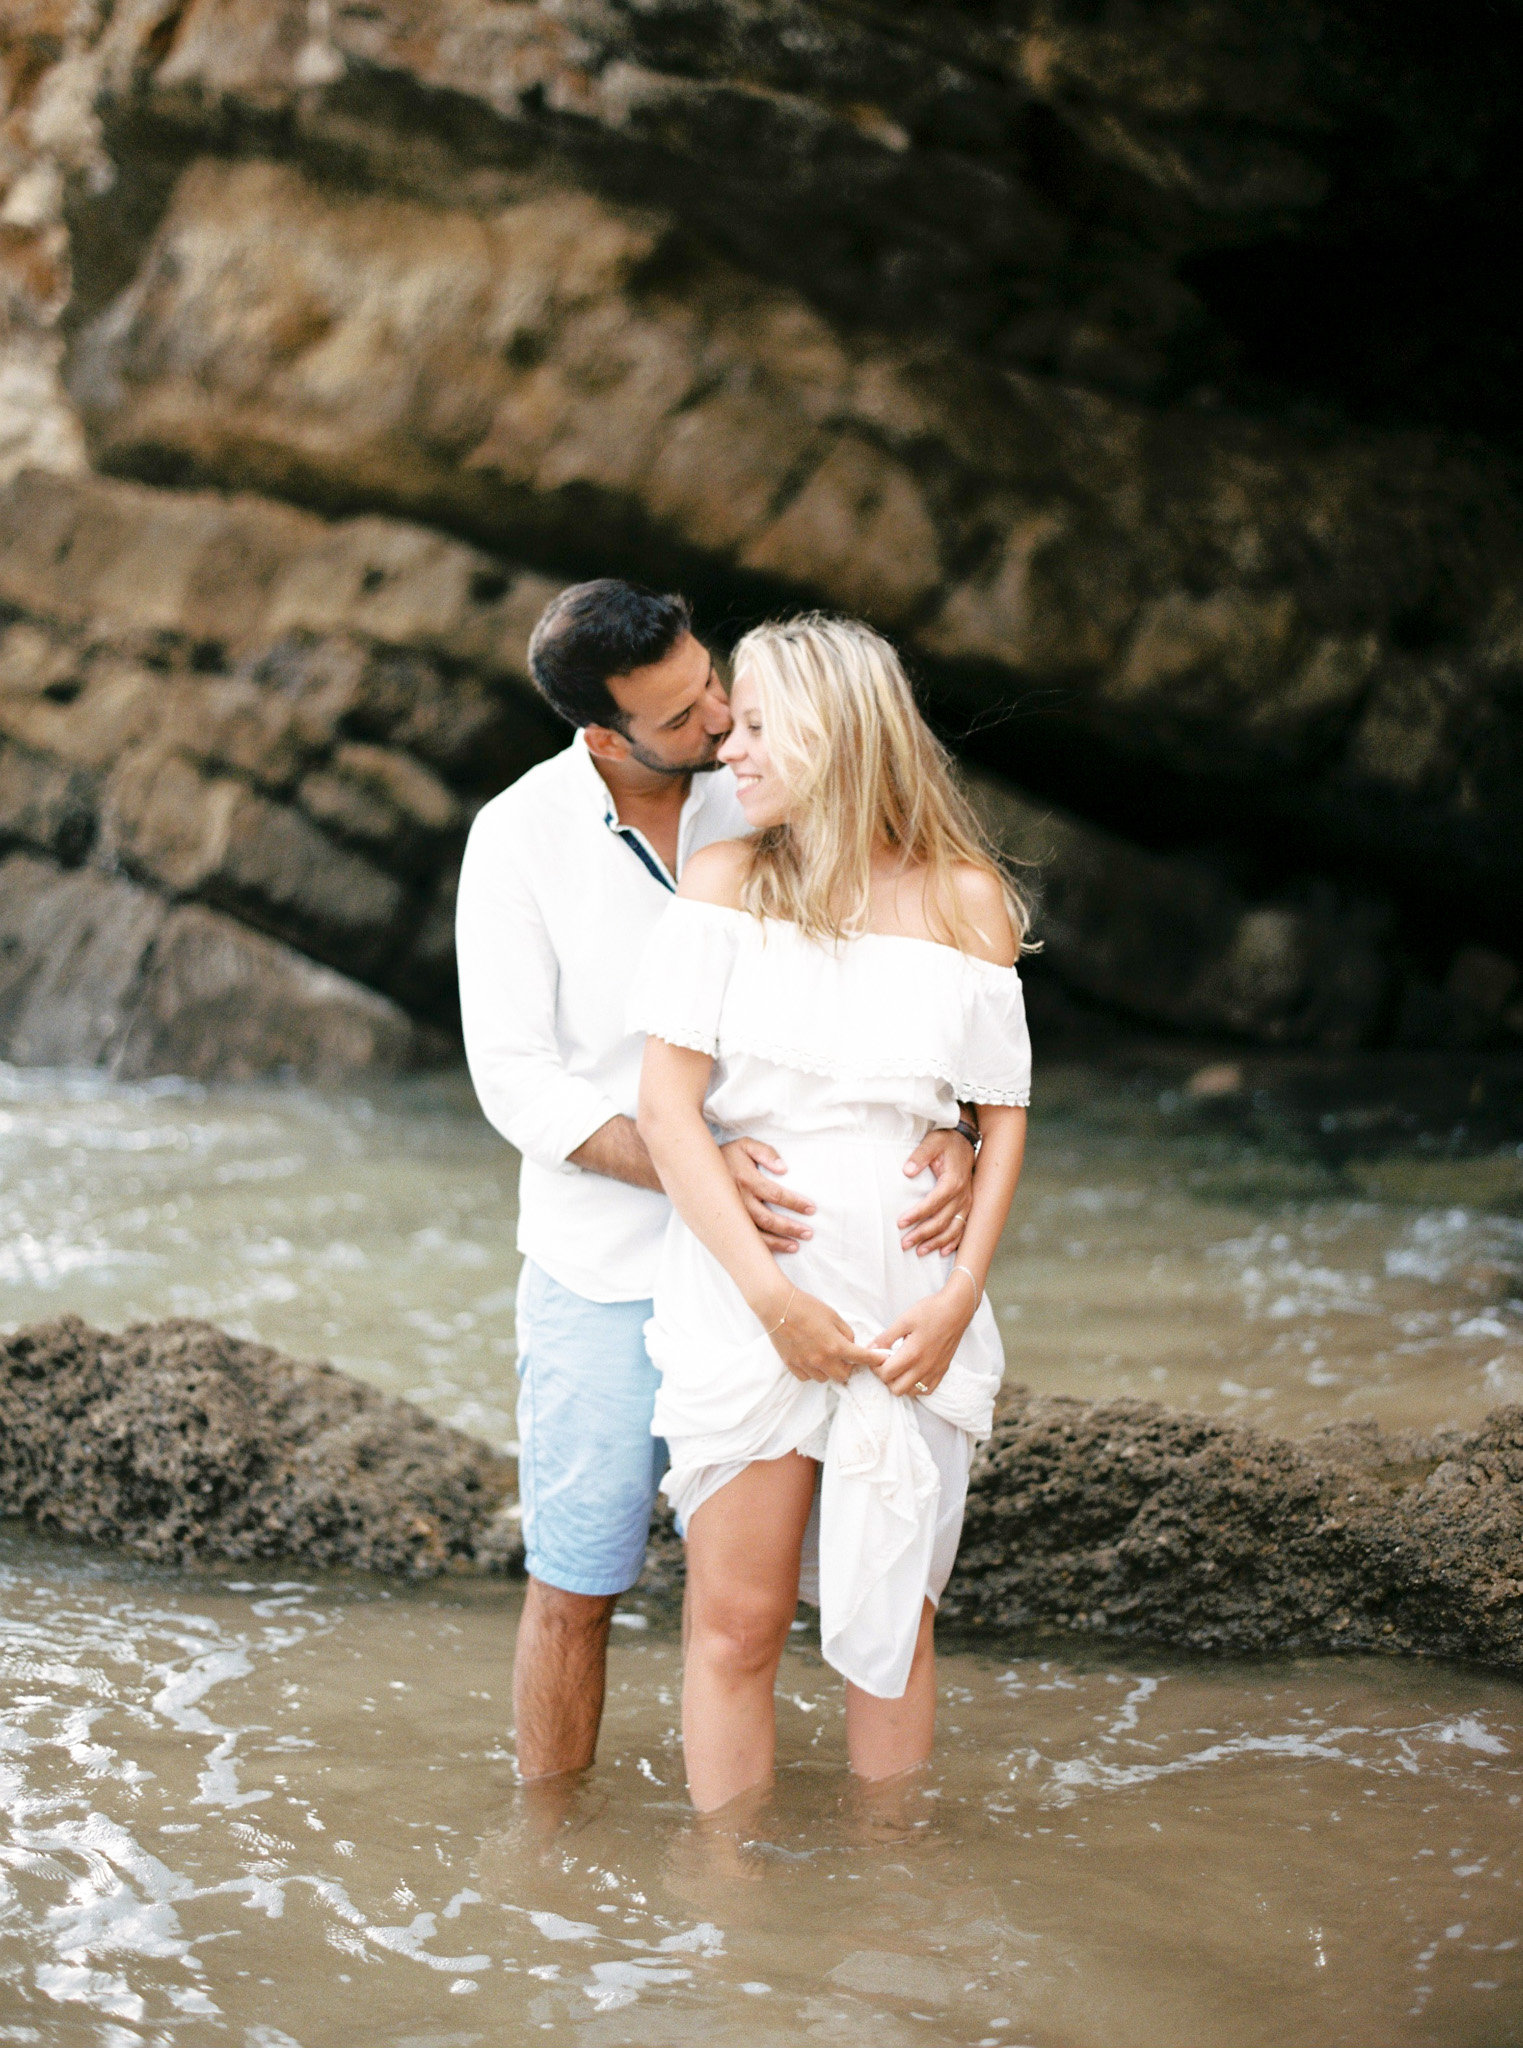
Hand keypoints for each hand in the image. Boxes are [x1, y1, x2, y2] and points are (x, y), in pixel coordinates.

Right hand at [721, 1137, 814, 1253]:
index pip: (776, 1194)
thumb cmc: (726, 1155)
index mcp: (747, 1179)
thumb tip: (784, 1168)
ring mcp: (731, 1213)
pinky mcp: (725, 1222)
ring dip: (777, 1242)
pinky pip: (743, 1238)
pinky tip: (774, 1250)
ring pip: (756, 1234)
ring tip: (796, 1246)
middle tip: (808, 1233)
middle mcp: (739, 1199)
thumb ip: (766, 1152)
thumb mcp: (745, 1145)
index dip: (795, 1203)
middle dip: (790, 1227)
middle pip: (768, 1218)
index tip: (811, 1209)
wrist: (693, 1168)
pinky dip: (759, 1247)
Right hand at [764, 1286, 886, 1385]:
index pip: (861, 1358)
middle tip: (845, 1355)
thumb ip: (846, 1333)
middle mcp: (821, 1359)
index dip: (874, 1359)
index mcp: (835, 1346)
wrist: (778, 1306)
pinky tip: (811, 1358)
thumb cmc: (806, 1307)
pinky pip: (807, 1377)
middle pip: (842, 1376)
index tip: (881, 1360)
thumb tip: (850, 1344)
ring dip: (829, 1370)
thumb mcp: (833, 1316)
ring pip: (824, 1378)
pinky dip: (812, 1371)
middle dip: (847, 1367)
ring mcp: (805, 1364)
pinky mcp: (791, 1365)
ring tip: (824, 1355)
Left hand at [868, 1284, 975, 1398]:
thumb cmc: (931, 1311)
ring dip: (900, 1383)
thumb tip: (871, 1349)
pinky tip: (913, 1372)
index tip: (877, 1357)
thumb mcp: (904, 1320)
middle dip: (886, 1378)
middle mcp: (924, 1367)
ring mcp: (935, 1371)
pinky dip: (916, 1386)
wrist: (956, 1309)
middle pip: (896, 1389)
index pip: (886, 1374)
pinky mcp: (943, 1371)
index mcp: (912, 1354)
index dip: (876, 1367)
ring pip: (911, 1392)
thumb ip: (886, 1337)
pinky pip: (927, 1390)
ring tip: (899, 1367)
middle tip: (886, 1363)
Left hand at [897, 1127, 973, 1255]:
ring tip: (920, 1251)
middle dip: (923, 1234)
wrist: (965, 1140)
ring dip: (936, 1242)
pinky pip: (963, 1228)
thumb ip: (920, 1156)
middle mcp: (962, 1195)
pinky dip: (954, 1242)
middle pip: (942, 1221)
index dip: (917, 1215)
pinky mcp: (968, 1206)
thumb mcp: (932, 1142)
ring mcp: (967, 1202)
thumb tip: (907, 1171)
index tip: (901, 1223)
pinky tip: (944, 1251)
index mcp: (953, 1181)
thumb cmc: (946, 1142)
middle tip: (905, 1243)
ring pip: (953, 1229)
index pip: (933, 1203)